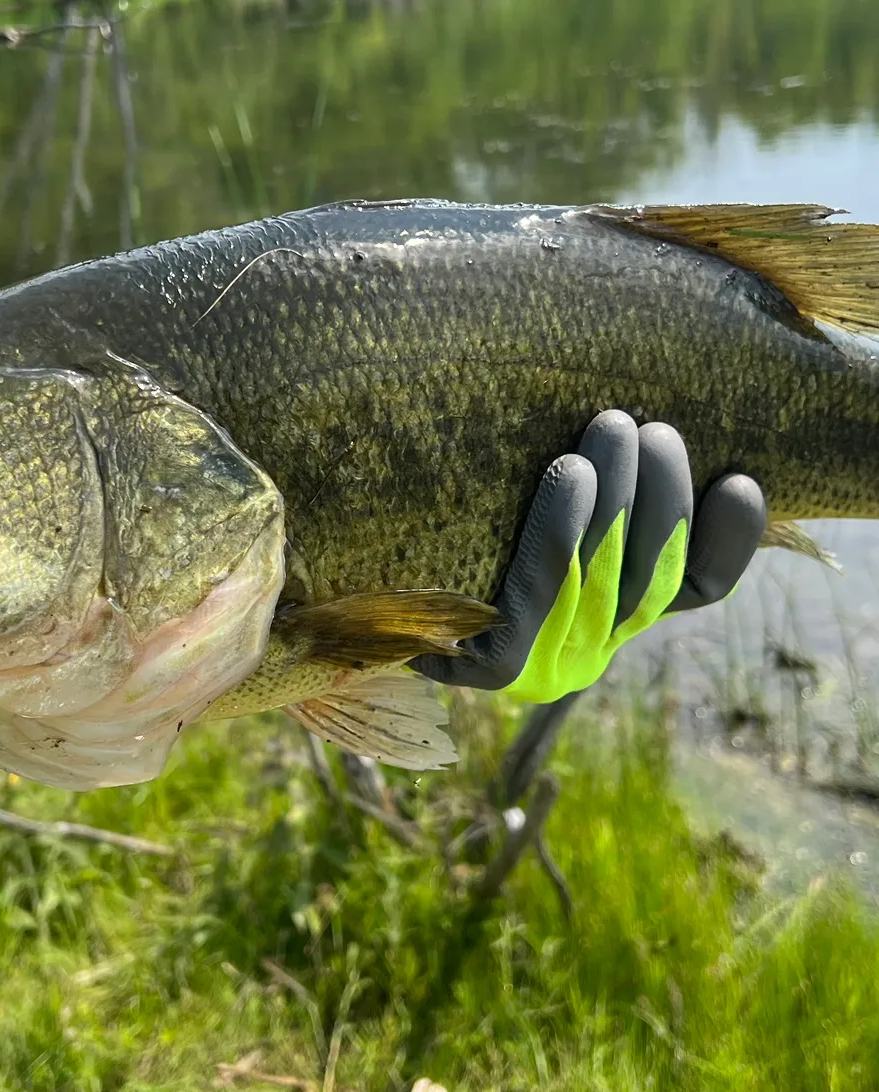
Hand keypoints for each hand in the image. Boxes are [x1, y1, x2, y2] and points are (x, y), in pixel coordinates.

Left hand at [416, 411, 766, 702]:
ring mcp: (541, 662)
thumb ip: (594, 488)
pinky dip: (560, 531)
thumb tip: (673, 427)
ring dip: (617, 497)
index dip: (729, 538)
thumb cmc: (443, 522)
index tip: (741, 479)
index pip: (698, 586)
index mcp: (613, 618)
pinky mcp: (489, 666)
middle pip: (655, 575)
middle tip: (648, 426)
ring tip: (612, 427)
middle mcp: (587, 648)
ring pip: (606, 576)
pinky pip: (540, 592)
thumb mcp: (533, 506)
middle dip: (661, 493)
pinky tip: (571, 473)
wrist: (349, 588)